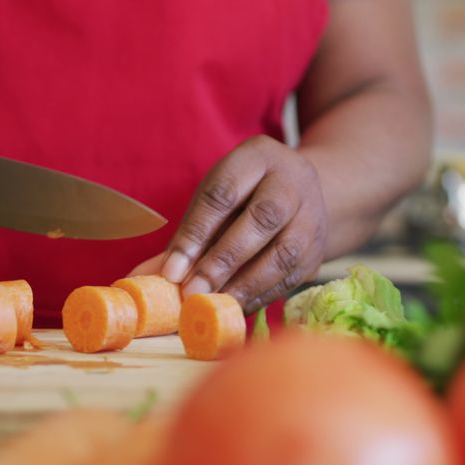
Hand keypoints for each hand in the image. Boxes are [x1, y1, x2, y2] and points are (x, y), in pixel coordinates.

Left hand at [147, 136, 327, 312]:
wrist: (304, 193)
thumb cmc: (247, 195)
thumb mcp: (217, 198)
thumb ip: (186, 234)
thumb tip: (144, 278)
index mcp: (258, 157)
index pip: (224, 193)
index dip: (196, 233)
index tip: (172, 270)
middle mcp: (293, 180)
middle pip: (263, 219)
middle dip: (224, 259)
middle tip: (193, 290)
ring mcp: (313, 215)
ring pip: (285, 252)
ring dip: (246, 283)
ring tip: (214, 304)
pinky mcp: (320, 248)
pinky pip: (294, 276)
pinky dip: (263, 295)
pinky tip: (237, 307)